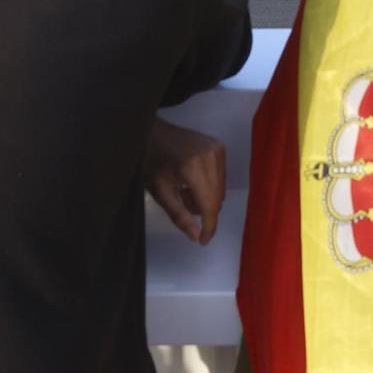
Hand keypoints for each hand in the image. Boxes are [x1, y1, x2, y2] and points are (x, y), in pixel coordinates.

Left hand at [144, 117, 226, 244]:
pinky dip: (209, 186)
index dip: (208, 226)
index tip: (203, 240)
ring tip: (184, 190)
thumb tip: (195, 236)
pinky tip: (192, 180)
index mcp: (193, 166)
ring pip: (220, 191)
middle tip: (182, 201)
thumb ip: (179, 216)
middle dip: (202, 210)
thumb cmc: (151, 159)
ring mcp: (217, 149)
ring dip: (205, 198)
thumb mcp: (159, 191)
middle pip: (217, 199)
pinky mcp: (220, 147)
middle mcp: (210, 155)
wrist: (153, 131)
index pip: (209, 204)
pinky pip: (221, 178)